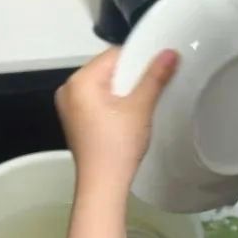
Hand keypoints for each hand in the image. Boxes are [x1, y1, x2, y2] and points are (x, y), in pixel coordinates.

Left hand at [55, 47, 177, 189]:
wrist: (102, 184)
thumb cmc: (117, 146)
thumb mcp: (140, 107)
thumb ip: (155, 77)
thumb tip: (169, 53)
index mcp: (80, 80)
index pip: (114, 55)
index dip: (138, 60)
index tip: (157, 72)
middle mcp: (68, 89)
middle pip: (108, 70)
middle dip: (131, 78)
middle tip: (151, 91)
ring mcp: (69, 106)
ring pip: (103, 86)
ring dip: (123, 92)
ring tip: (140, 106)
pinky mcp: (75, 121)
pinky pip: (97, 101)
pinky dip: (113, 104)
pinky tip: (128, 117)